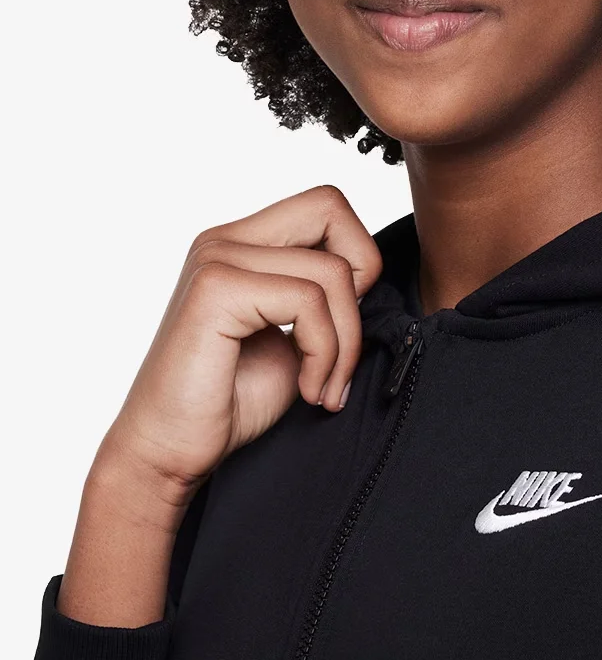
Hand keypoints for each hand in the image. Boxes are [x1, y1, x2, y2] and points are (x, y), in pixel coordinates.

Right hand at [97, 184, 382, 495]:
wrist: (169, 454)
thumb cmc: (232, 400)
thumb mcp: (297, 336)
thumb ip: (327, 296)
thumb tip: (373, 274)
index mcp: (243, 243)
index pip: (327, 205)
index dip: (358, 255)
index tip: (345, 321)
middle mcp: (225, 239)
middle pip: (331, 207)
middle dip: (364, 275)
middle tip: (347, 344)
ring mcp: (216, 258)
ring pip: (332, 270)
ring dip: (346, 341)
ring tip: (325, 386)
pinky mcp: (215, 289)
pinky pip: (308, 301)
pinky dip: (325, 352)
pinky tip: (309, 389)